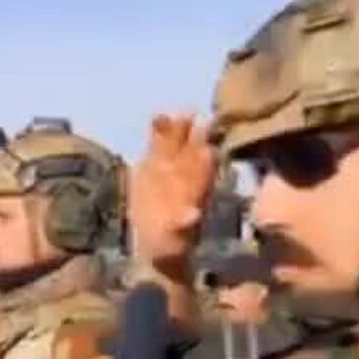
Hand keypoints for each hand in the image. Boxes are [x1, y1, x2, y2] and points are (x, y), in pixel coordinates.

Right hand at [129, 113, 216, 270]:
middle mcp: (189, 172)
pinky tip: (155, 117)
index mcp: (199, 188)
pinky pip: (157, 142)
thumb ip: (184, 225)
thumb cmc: (171, 244)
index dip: (205, 154)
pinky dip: (157, 130)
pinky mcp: (153, 163)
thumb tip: (194, 215)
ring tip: (168, 115)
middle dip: (194, 131)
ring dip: (175, 126)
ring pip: (176, 141)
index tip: (204, 144)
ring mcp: (171, 165)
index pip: (206, 167)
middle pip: (194, 147)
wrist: (153, 241)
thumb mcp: (177, 239)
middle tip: (191, 115)